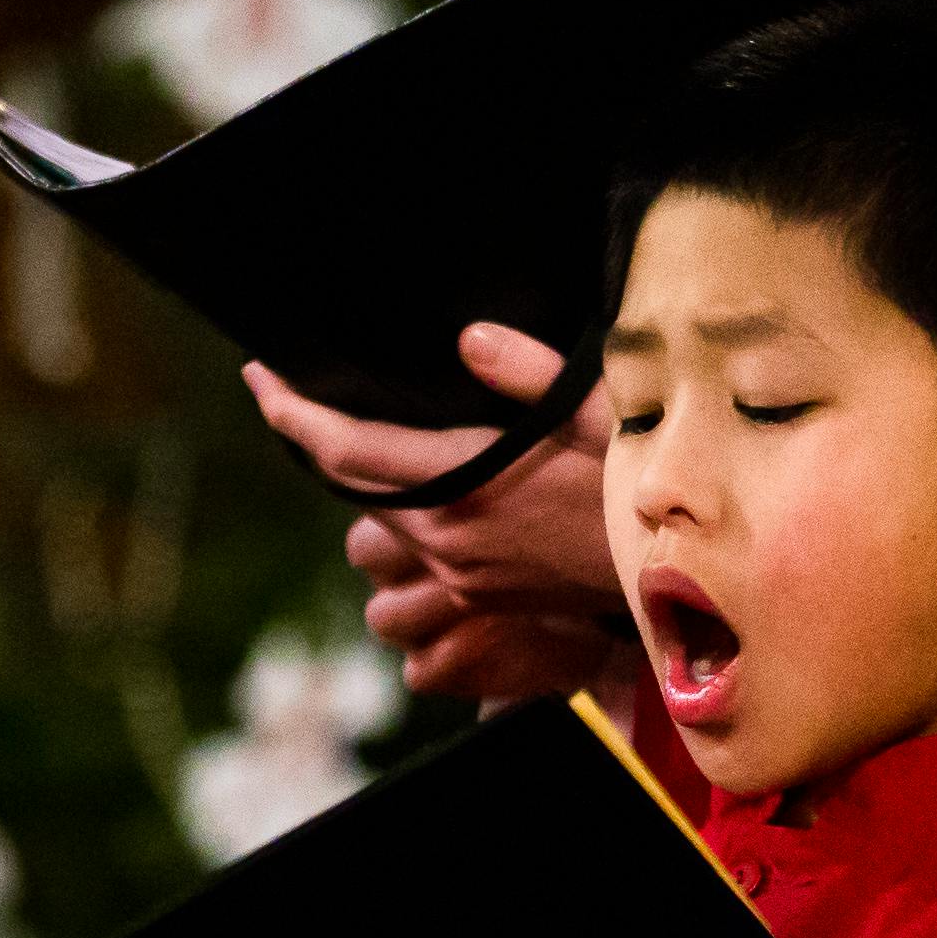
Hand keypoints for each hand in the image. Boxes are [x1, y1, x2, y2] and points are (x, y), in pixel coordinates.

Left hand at [245, 325, 630, 702]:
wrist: (678, 579)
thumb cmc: (643, 487)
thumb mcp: (601, 416)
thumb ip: (532, 376)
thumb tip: (470, 340)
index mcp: (464, 489)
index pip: (346, 451)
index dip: (290, 414)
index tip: (258, 376)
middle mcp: (446, 540)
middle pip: (348, 485)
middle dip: (314, 438)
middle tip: (288, 390)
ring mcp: (458, 576)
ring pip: (374, 523)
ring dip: (356, 481)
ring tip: (351, 435)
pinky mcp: (476, 596)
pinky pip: (409, 549)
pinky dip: (393, 511)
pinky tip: (412, 483)